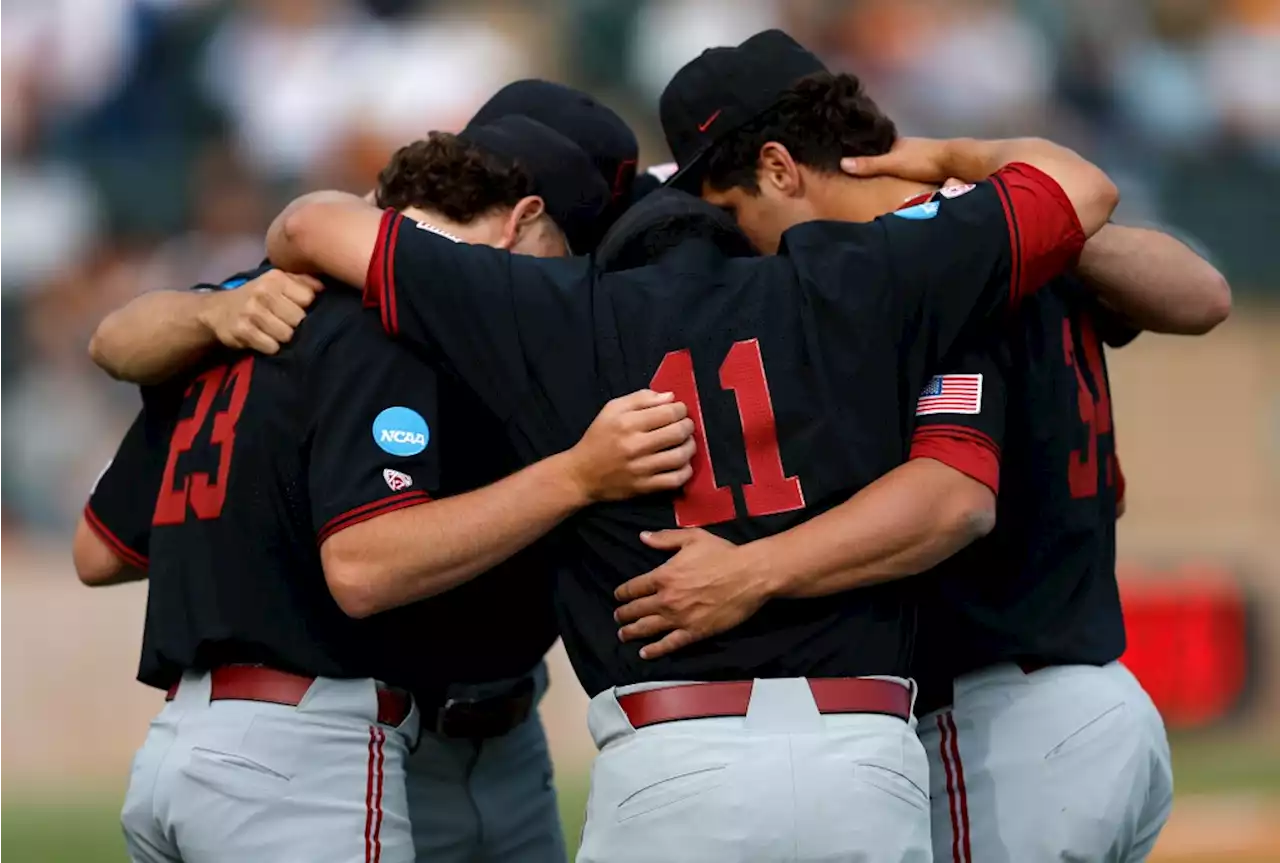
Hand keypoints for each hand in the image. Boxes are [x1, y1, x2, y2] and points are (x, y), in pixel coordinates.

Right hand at [198, 270, 322, 354]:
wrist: (218, 310)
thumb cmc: (257, 297)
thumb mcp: (277, 282)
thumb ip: (302, 282)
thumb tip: (325, 287)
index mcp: (276, 278)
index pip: (308, 298)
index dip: (305, 307)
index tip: (296, 308)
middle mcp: (264, 292)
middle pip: (299, 318)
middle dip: (294, 324)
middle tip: (284, 323)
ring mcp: (252, 312)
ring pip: (287, 334)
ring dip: (283, 337)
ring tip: (274, 332)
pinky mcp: (242, 331)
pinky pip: (272, 347)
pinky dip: (270, 347)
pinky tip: (264, 340)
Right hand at [564, 390, 694, 502]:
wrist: (582, 474)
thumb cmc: (598, 438)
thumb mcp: (611, 410)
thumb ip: (640, 398)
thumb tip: (670, 397)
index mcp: (627, 423)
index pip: (669, 413)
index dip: (681, 409)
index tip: (679, 410)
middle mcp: (635, 446)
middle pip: (678, 433)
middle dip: (688, 426)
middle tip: (685, 425)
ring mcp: (641, 469)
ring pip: (681, 456)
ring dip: (690, 446)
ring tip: (685, 442)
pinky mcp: (645, 487)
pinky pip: (676, 479)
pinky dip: (686, 470)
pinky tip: (682, 463)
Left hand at [613, 529, 772, 659]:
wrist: (749, 575)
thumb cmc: (723, 554)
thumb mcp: (692, 538)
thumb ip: (665, 538)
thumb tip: (643, 537)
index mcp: (663, 575)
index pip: (634, 587)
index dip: (622, 593)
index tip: (618, 596)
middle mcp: (666, 599)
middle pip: (637, 609)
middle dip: (623, 614)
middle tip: (617, 618)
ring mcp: (679, 618)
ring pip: (647, 628)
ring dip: (632, 632)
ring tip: (623, 635)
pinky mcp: (694, 632)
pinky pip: (669, 644)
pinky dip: (654, 650)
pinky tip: (644, 653)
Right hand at [840, 137, 953, 184]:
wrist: (958, 162)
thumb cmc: (923, 161)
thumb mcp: (892, 164)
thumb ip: (869, 165)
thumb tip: (842, 163)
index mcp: (898, 143)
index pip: (878, 146)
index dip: (866, 153)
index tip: (853, 160)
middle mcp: (909, 146)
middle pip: (890, 155)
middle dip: (880, 163)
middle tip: (866, 175)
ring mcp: (921, 155)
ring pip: (903, 163)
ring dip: (895, 171)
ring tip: (881, 183)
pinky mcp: (932, 166)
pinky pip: (914, 172)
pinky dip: (907, 177)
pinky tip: (903, 186)